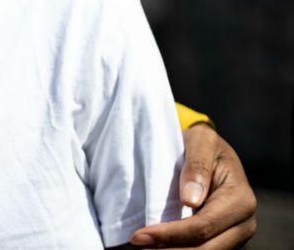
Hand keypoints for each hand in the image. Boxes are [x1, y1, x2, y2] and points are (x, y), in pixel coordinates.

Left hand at [129, 124, 256, 248]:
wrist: (210, 150)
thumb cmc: (203, 143)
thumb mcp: (201, 141)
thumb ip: (197, 166)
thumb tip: (190, 200)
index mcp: (240, 200)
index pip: (202, 226)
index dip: (171, 234)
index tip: (139, 236)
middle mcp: (243, 223)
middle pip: (204, 248)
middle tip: (136, 247)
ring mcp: (235, 235)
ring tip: (143, 249)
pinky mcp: (224, 240)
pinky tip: (154, 247)